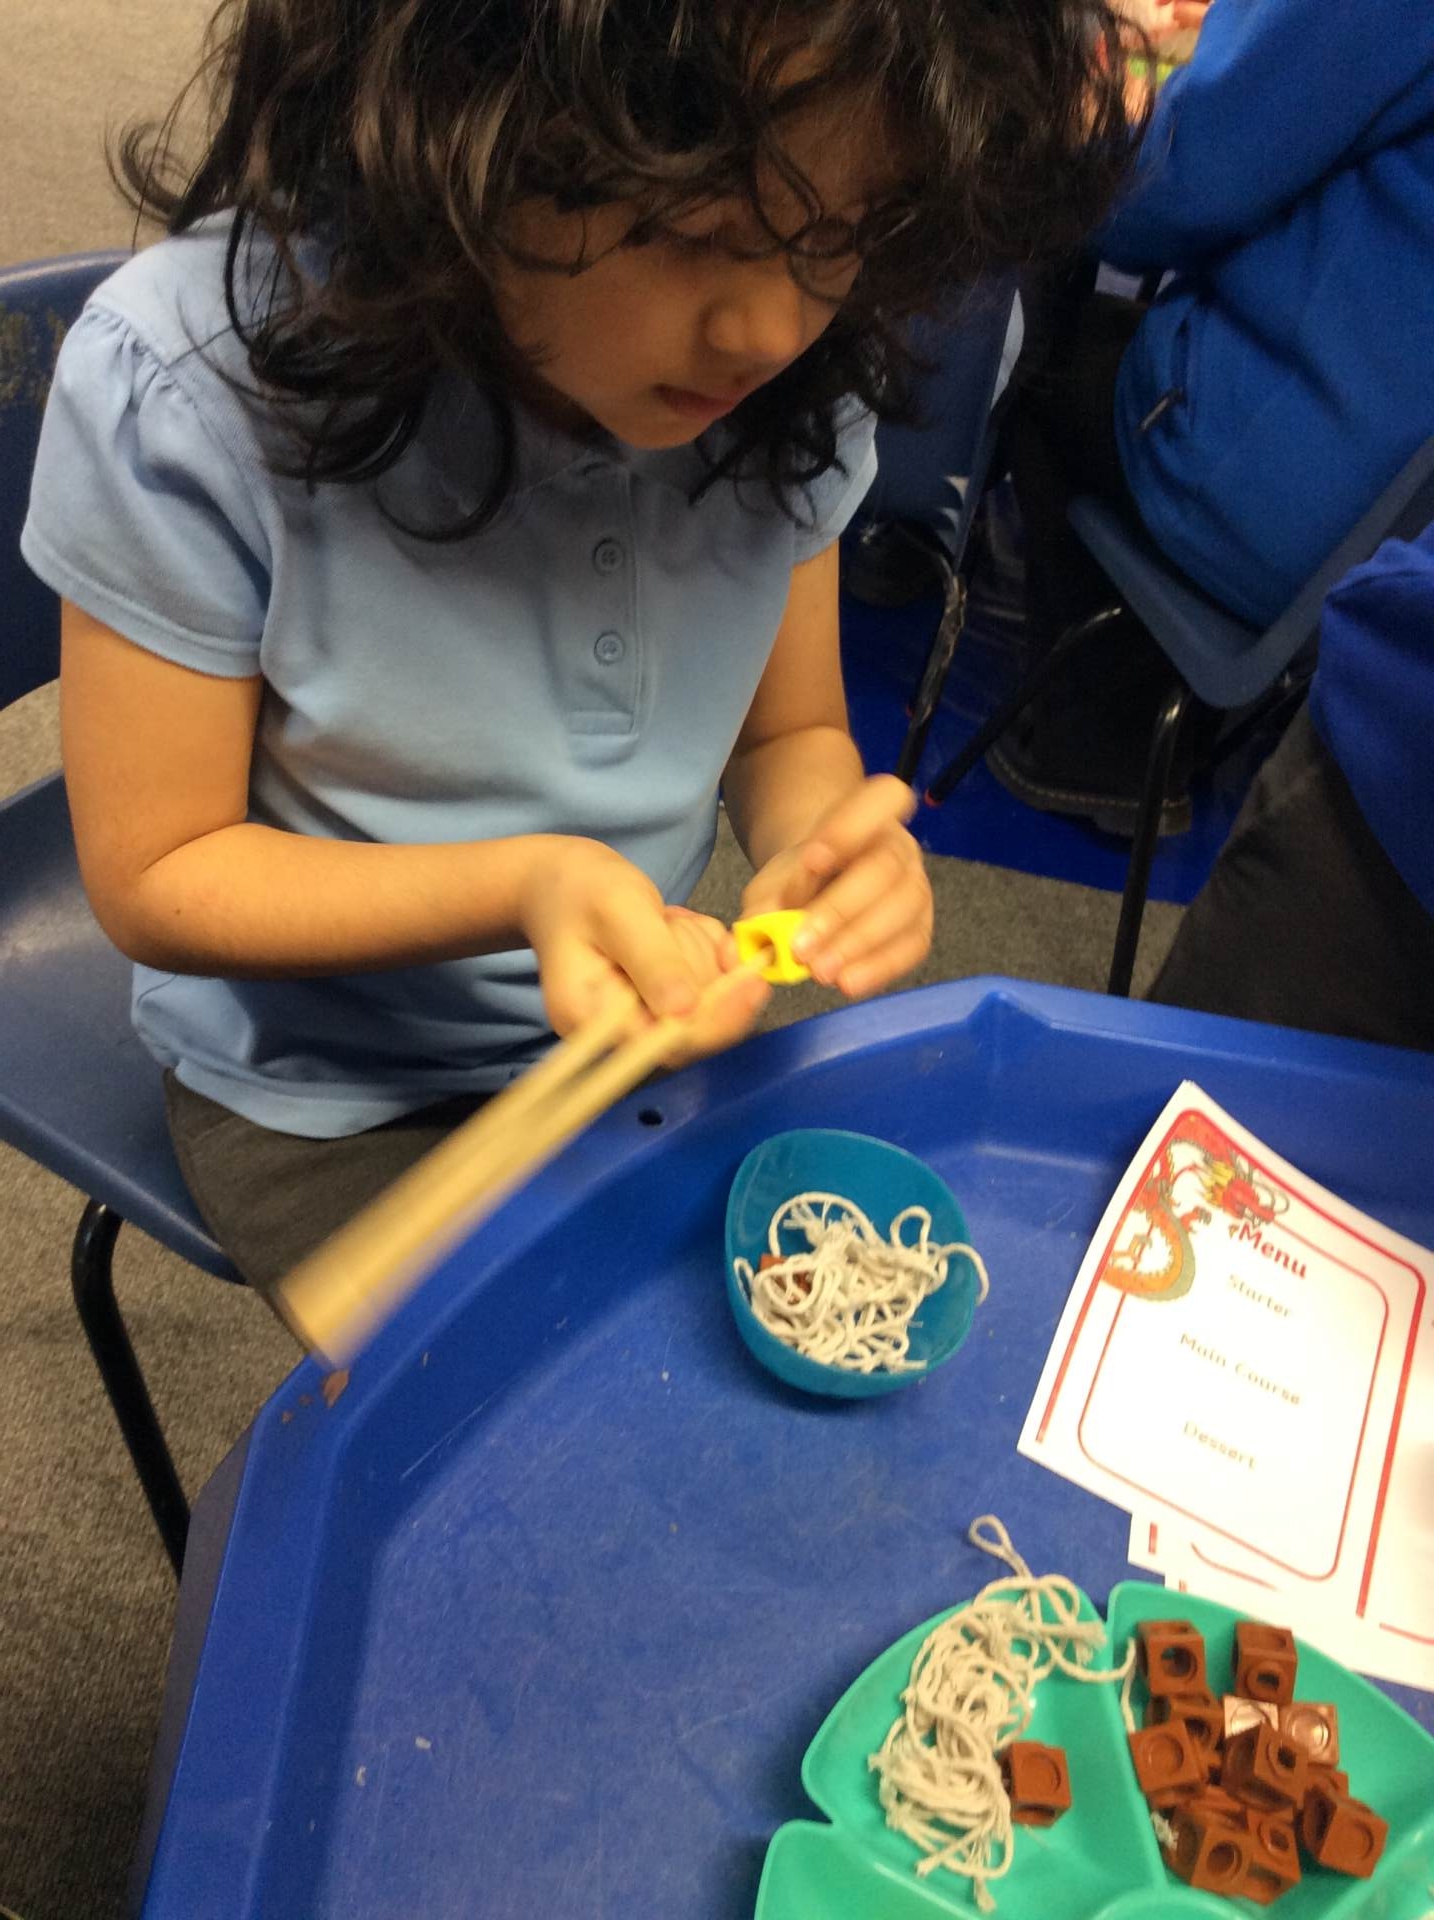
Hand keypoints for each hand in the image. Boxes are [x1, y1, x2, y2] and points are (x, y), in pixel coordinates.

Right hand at [521, 840, 769, 1065]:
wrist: (563, 881)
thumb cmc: (582, 888)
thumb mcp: (620, 910)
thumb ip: (653, 960)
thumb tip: (686, 1011)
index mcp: (589, 1017)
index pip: (662, 1045)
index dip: (715, 1022)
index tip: (752, 984)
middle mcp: (612, 1034)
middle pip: (692, 1028)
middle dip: (705, 972)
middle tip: (674, 921)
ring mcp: (636, 1022)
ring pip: (704, 1005)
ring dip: (703, 955)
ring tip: (667, 919)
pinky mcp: (657, 1007)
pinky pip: (705, 991)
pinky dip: (705, 953)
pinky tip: (677, 925)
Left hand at [739, 776, 932, 999]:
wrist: (820, 894)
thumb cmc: (800, 881)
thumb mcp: (773, 884)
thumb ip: (762, 906)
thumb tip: (747, 942)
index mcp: (870, 814)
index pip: (882, 799)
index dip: (850, 827)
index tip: (811, 859)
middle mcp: (901, 847)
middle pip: (884, 868)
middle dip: (840, 909)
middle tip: (801, 946)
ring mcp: (917, 888)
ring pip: (902, 909)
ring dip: (858, 943)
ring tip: (819, 971)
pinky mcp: (920, 928)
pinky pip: (910, 947)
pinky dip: (879, 968)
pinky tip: (848, 983)